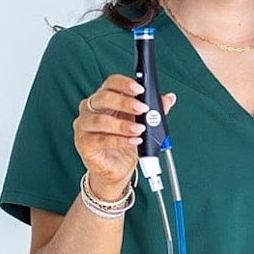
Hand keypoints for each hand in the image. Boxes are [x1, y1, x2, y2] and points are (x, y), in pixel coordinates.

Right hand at [74, 77, 176, 201]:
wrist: (116, 170)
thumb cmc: (124, 144)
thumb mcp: (142, 124)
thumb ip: (154, 111)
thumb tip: (169, 98)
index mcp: (104, 99)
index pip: (110, 83)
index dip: (124, 84)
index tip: (140, 89)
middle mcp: (90, 109)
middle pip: (104, 98)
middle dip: (125, 102)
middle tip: (142, 109)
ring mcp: (84, 126)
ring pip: (101, 120)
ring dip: (123, 125)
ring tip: (140, 130)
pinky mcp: (84, 143)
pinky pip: (101, 139)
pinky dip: (120, 140)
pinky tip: (133, 141)